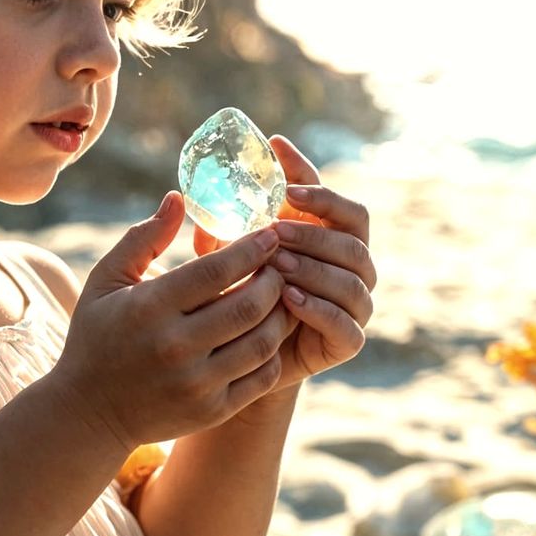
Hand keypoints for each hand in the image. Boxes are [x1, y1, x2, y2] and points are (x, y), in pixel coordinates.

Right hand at [52, 192, 291, 452]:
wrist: (90, 412)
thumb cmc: (97, 335)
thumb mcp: (107, 280)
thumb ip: (143, 238)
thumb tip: (178, 197)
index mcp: (149, 308)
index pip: (216, 271)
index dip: (251, 248)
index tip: (270, 231)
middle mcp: (175, 347)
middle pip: (248, 306)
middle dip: (274, 278)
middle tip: (282, 261)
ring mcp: (196, 383)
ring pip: (262, 342)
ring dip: (281, 314)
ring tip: (282, 294)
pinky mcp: (212, 410)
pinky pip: (262, 377)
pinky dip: (274, 351)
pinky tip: (270, 331)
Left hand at [190, 134, 373, 392]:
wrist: (239, 358)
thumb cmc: (232, 295)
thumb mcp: (223, 257)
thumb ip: (219, 229)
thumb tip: (180, 198)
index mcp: (326, 237)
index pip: (337, 203)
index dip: (316, 186)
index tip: (283, 177)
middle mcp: (348, 267)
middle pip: (353, 237)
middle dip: (314, 231)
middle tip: (276, 230)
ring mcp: (352, 304)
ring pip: (354, 278)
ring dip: (316, 268)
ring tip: (278, 264)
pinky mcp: (346, 341)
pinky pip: (347, 323)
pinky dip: (320, 309)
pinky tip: (289, 299)